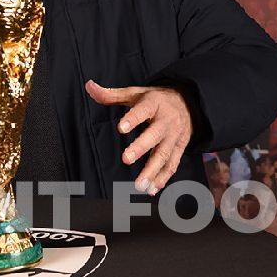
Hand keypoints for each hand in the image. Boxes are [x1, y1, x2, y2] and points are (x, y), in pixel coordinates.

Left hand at [85, 79, 192, 195]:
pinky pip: (172, 165)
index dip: (133, 119)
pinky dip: (162, 179)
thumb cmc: (155, 99)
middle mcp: (166, 120)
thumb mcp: (135, 93)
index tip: (121, 127)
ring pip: (164, 154)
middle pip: (154, 135)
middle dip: (140, 148)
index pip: (143, 110)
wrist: (188, 103)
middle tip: (126, 159)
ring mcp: (174, 136)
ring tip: (139, 185)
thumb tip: (89, 86)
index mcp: (154, 104)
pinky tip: (151, 189)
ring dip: (152, 171)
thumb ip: (111, 94)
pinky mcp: (179, 148)